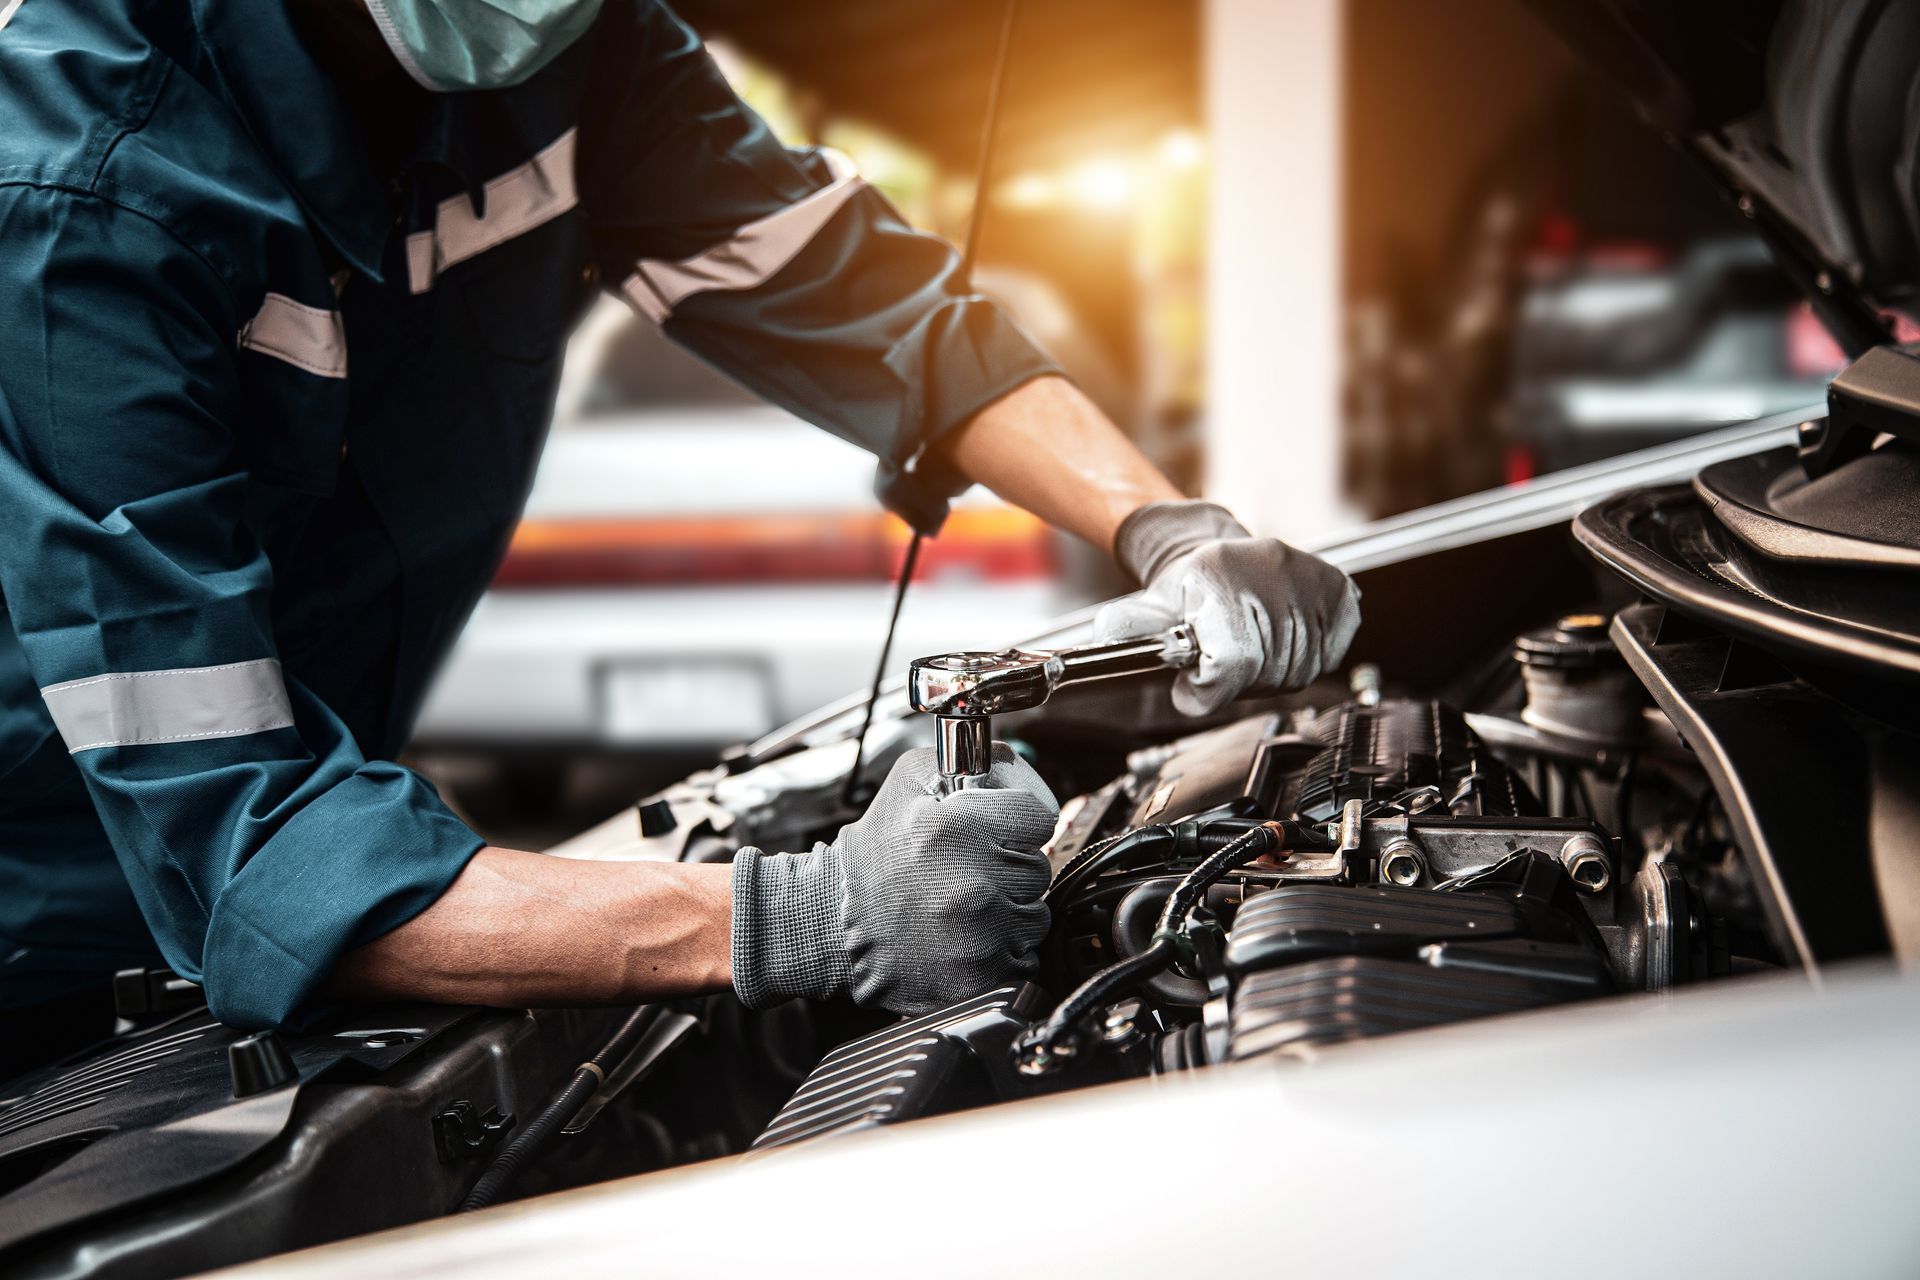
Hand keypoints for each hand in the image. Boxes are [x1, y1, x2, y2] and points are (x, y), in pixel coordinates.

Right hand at [730, 745, 1058, 1014]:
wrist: (833, 925)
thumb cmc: (873, 857)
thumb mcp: (910, 781)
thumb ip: (971, 761)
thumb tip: (1012, 767)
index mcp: (961, 829)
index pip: (1040, 817)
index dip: (1019, 822)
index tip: (998, 831)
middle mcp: (976, 884)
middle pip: (1038, 867)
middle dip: (1008, 866)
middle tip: (966, 871)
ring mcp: (982, 937)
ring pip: (1034, 915)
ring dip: (1008, 910)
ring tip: (962, 905)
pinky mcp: (981, 977)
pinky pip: (1022, 957)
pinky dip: (1001, 950)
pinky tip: (964, 938)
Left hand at [1096, 500, 1360, 715]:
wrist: (1220, 553)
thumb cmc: (1187, 588)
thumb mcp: (1147, 607)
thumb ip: (1126, 627)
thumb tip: (1106, 636)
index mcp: (1219, 575)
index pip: (1230, 660)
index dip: (1208, 689)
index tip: (1191, 689)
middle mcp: (1270, 570)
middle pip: (1261, 673)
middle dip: (1233, 683)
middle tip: (1216, 664)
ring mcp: (1307, 580)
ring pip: (1295, 672)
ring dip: (1268, 675)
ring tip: (1246, 649)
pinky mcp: (1337, 590)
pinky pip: (1325, 656)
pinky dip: (1302, 660)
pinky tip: (1279, 641)